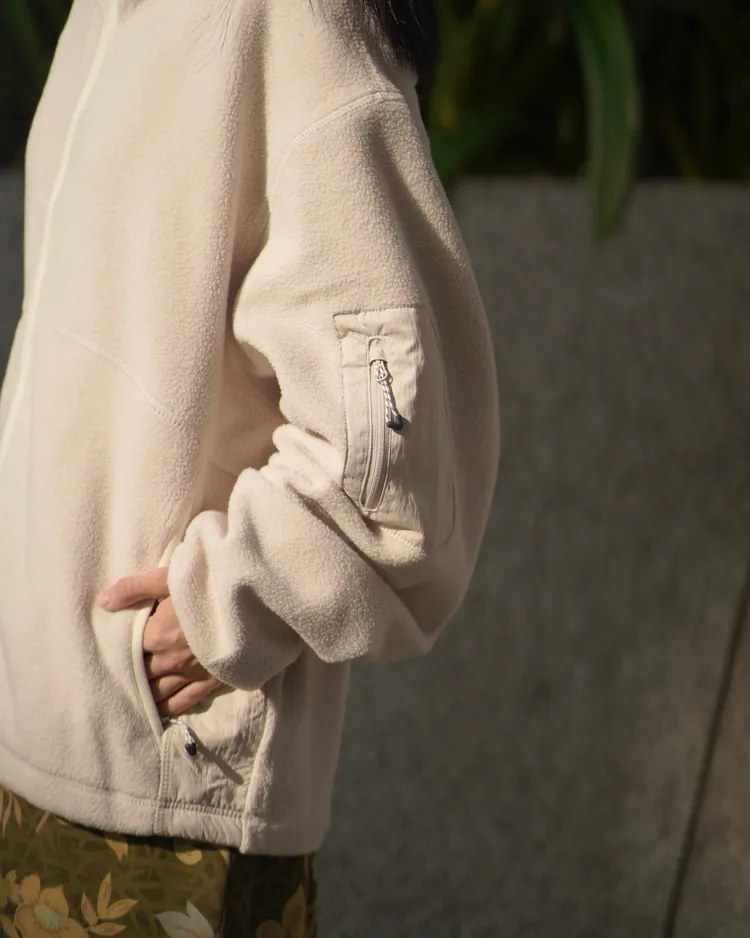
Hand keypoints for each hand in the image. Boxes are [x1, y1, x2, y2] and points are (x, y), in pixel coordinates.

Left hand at [97, 566, 223, 717]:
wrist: (254, 599)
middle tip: (120, 677)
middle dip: (132, 675)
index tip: (115, 650)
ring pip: (159, 692)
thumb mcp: (170, 577)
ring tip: (135, 697)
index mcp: (156, 635)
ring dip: (146, 694)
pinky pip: (185, 701)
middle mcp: (170, 660)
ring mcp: (191, 674)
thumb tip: (103, 602)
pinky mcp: (212, 681)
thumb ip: (135, 589)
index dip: (121, 650)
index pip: (127, 651)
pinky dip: (170, 707)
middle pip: (141, 675)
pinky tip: (160, 710)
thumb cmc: (211, 582)